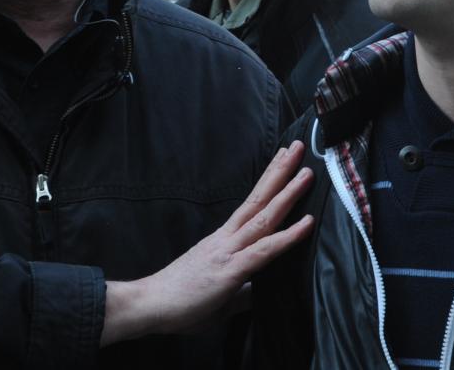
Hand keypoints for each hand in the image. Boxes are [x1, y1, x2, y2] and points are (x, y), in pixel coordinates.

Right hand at [100, 141, 314, 345]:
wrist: (147, 305)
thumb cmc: (177, 302)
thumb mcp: (218, 296)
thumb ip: (241, 292)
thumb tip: (257, 293)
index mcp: (222, 241)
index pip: (251, 204)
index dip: (268, 182)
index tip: (282, 161)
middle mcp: (226, 239)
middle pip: (258, 199)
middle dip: (280, 172)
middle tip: (297, 147)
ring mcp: (228, 251)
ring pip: (264, 216)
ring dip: (287, 193)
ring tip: (306, 172)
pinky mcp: (229, 271)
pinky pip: (264, 250)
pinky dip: (287, 236)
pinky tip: (306, 224)